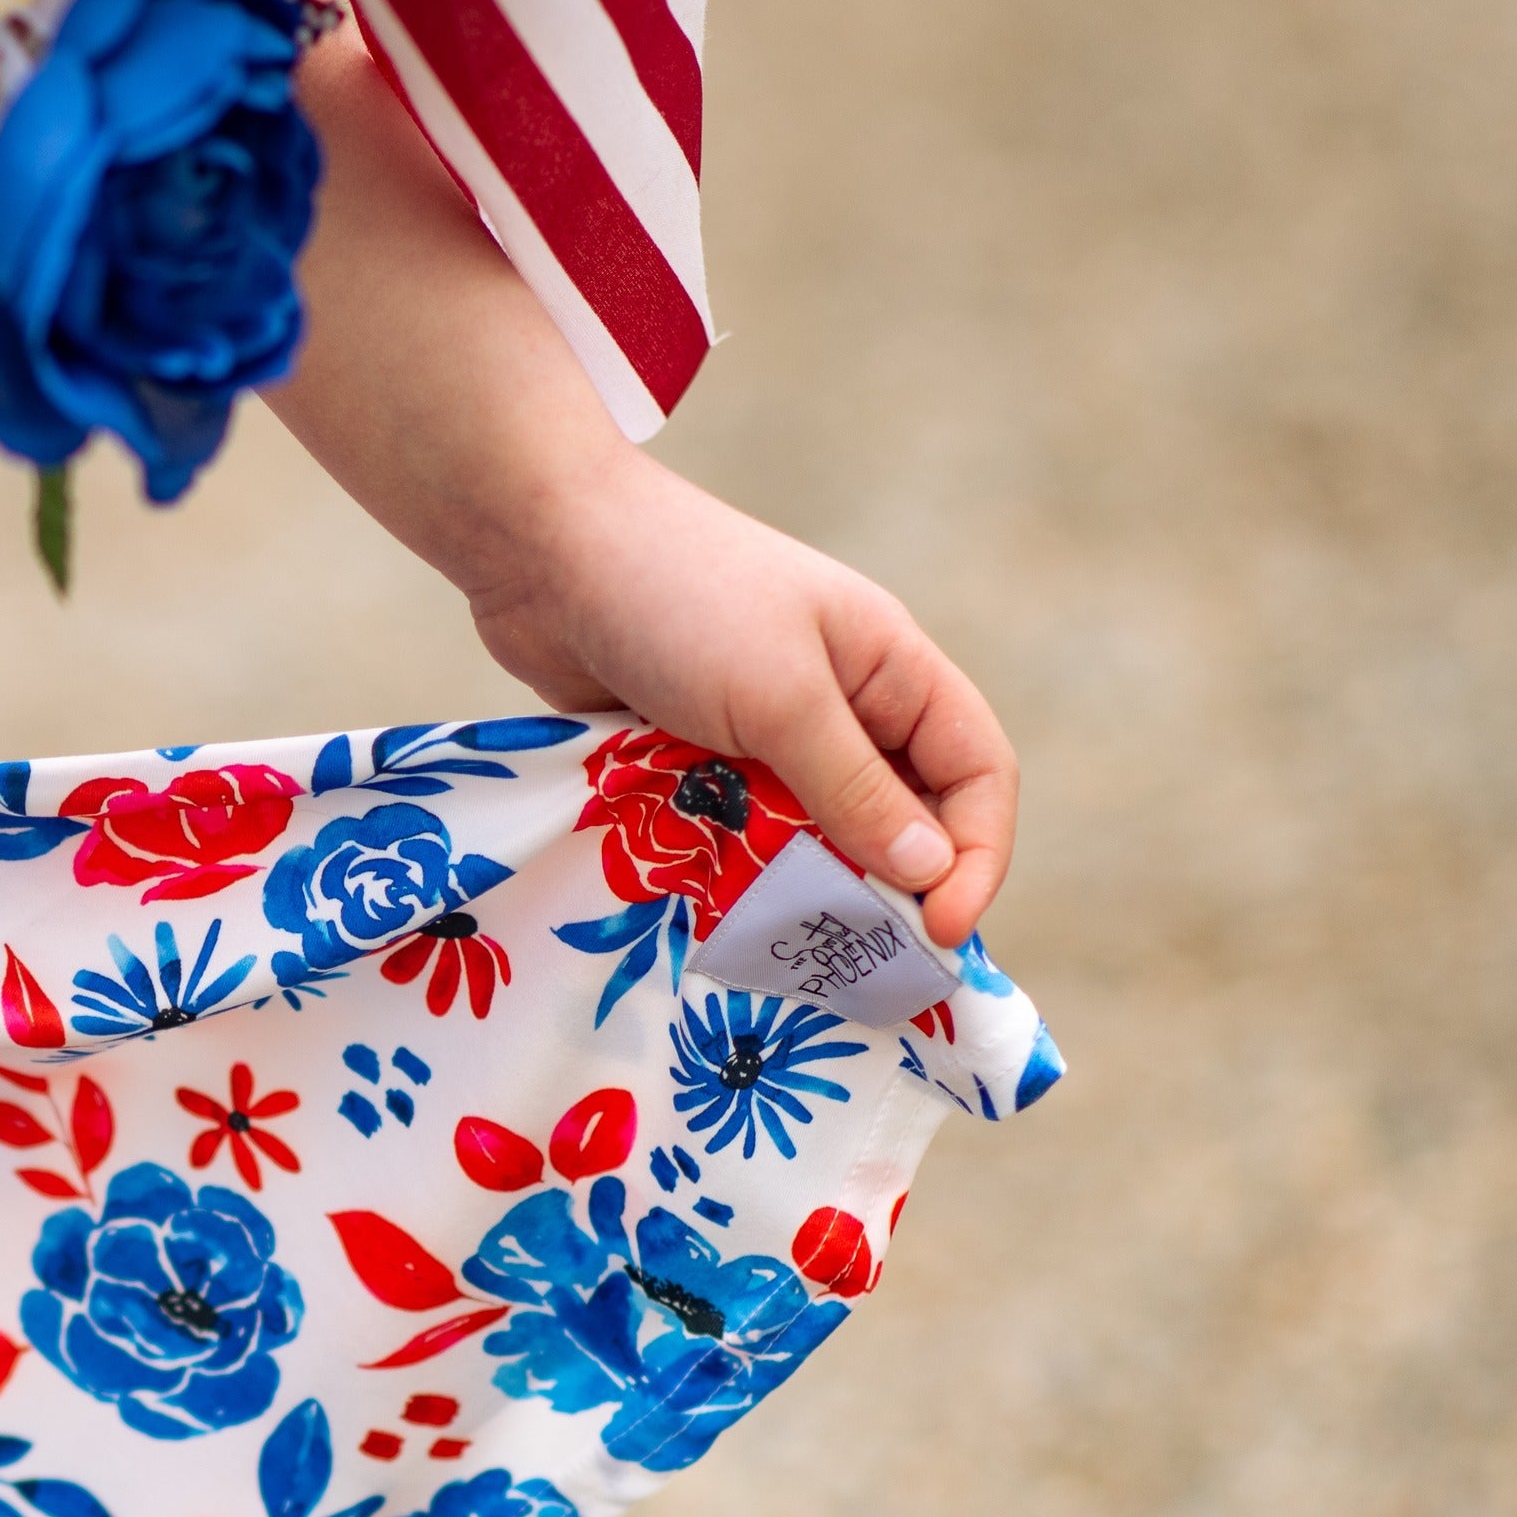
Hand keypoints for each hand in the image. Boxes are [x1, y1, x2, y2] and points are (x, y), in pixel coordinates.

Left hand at [461, 449, 1014, 945]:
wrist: (540, 548)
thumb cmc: (676, 599)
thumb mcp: (780, 699)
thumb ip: (853, 788)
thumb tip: (928, 873)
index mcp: (889, 668)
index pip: (975, 771)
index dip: (976, 855)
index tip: (941, 935)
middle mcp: (838, 701)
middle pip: (898, 815)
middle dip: (889, 889)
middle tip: (862, 967)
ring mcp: (762, 729)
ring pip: (811, 835)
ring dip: (802, 887)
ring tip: (785, 948)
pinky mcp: (692, 755)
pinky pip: (735, 832)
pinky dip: (733, 871)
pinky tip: (717, 916)